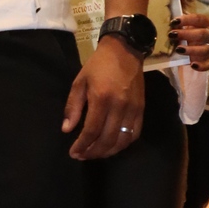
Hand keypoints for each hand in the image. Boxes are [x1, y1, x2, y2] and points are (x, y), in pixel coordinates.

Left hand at [62, 36, 144, 158]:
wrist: (124, 51)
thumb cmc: (98, 66)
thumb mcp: (79, 82)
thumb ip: (73, 107)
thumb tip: (67, 129)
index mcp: (101, 98)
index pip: (92, 130)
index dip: (82, 145)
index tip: (73, 153)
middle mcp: (119, 106)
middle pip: (107, 139)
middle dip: (93, 152)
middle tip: (82, 156)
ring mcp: (133, 109)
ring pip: (122, 140)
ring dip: (108, 151)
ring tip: (95, 153)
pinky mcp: (141, 109)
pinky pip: (134, 134)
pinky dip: (123, 144)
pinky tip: (112, 146)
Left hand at [169, 12, 208, 71]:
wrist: (190, 50)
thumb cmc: (186, 34)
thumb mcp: (184, 27)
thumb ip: (179, 23)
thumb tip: (169, 21)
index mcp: (206, 23)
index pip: (199, 19)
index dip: (187, 19)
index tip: (174, 22)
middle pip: (202, 34)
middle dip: (186, 34)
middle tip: (172, 34)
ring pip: (204, 49)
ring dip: (191, 49)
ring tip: (178, 49)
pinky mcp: (208, 60)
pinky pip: (207, 64)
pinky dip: (201, 65)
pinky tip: (192, 64)